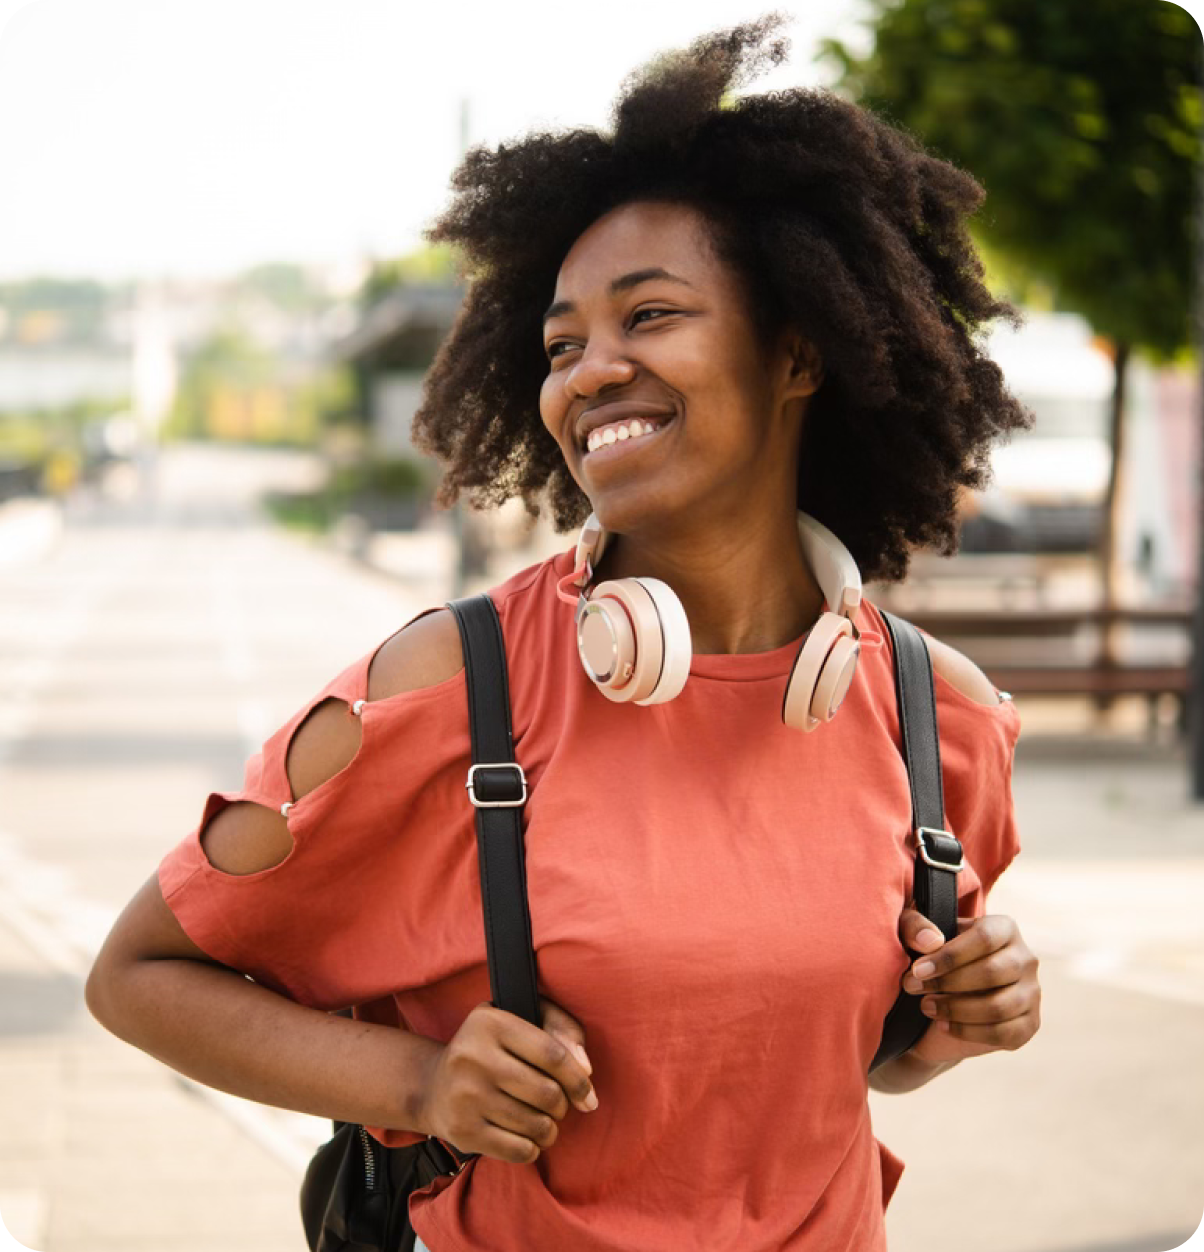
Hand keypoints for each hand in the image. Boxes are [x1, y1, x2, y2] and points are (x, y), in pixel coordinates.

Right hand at [415, 997, 596, 1164]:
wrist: (433, 1086)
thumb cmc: (492, 1050)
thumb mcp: (523, 1021)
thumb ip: (562, 1029)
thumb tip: (585, 1068)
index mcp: (491, 1023)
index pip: (552, 1054)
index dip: (578, 1079)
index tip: (587, 1094)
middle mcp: (473, 1056)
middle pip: (547, 1093)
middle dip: (563, 1105)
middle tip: (558, 1106)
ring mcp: (465, 1096)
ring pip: (535, 1124)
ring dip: (549, 1129)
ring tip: (544, 1122)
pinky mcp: (462, 1131)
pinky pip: (518, 1150)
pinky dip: (532, 1148)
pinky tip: (528, 1138)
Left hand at [896, 908, 1040, 1065]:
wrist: (942, 997)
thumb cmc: (929, 956)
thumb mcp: (914, 935)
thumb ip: (915, 927)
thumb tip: (931, 941)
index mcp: (1004, 928)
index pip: (985, 937)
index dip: (950, 955)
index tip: (918, 970)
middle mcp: (1025, 958)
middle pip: (993, 972)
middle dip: (947, 983)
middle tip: (914, 988)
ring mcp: (1032, 993)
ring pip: (998, 1006)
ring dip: (956, 1009)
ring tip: (926, 1006)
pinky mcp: (1029, 1024)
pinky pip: (1003, 1032)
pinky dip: (969, 1031)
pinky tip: (944, 1024)